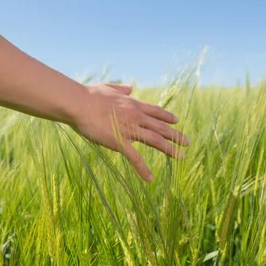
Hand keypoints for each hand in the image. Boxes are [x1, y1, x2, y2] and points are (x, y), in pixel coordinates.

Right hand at [70, 82, 189, 181]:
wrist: (79, 103)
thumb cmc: (89, 94)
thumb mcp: (109, 87)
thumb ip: (121, 88)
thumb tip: (130, 87)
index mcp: (133, 104)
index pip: (155, 111)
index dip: (167, 117)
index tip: (176, 121)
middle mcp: (136, 117)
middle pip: (161, 127)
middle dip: (175, 135)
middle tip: (187, 142)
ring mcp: (129, 130)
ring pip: (156, 141)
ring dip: (170, 149)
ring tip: (181, 157)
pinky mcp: (119, 143)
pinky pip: (135, 158)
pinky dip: (143, 169)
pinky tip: (150, 179)